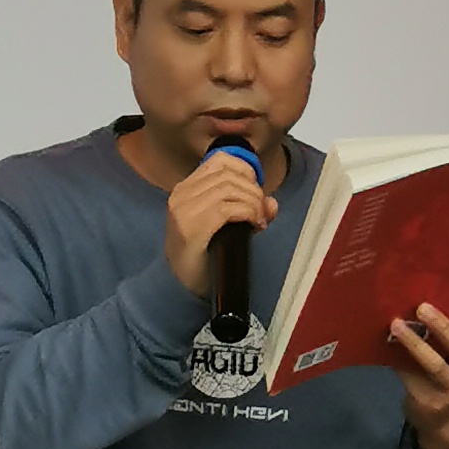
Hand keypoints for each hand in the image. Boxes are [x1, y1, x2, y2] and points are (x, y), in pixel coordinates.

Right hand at [164, 145, 274, 297]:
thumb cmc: (200, 256)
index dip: (245, 169)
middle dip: (253, 190)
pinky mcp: (191, 228)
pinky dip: (247, 213)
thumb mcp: (222, 227)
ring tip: (259, 220)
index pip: (219, 160)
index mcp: (186, 188)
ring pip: (229, 189)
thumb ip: (246, 210)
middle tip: (261, 211)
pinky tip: (254, 224)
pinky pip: (227, 209)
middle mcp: (182, 194)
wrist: (176, 287)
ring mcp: (184, 210)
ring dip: (252, 202)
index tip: (256, 189)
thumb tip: (272, 203)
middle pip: (228, 174)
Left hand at [390, 285, 448, 448]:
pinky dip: (396, 360)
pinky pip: (411, 377)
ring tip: (396, 325)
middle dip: (441, 325)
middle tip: (422, 307)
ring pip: (434, 364)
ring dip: (414, 344)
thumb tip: (412, 288)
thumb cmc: (444, 370)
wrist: (444, 418)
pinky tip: (383, 345)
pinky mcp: (430, 400)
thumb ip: (441, 327)